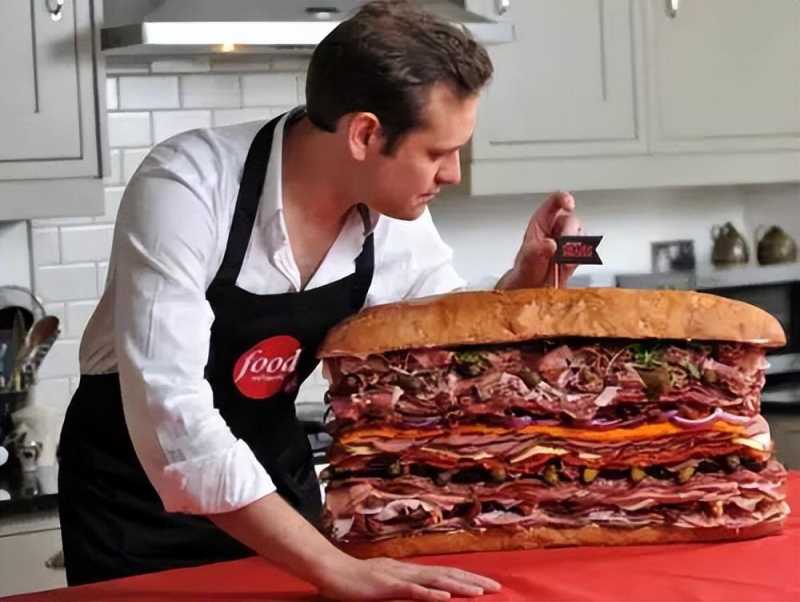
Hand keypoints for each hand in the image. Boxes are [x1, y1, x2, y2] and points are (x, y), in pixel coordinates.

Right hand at [316, 556, 501, 600]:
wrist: (330, 570)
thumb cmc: (354, 580)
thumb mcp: (384, 582)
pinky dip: (430, 594)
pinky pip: (412, 591)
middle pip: (446, 574)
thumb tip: (421, 589)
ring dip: (459, 586)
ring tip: (480, 592)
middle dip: (472, 580)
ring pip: (435, 580)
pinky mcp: (387, 587)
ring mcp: (398, 577)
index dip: (466, 578)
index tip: (486, 584)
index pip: (443, 573)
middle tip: (496, 586)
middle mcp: (408, 570)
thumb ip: (402, 586)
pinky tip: (446, 597)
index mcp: (408, 570)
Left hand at [496, 191, 581, 288]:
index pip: (554, 202)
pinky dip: (580, 258)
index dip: (563, 199)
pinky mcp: (577, 252)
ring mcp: (569, 240)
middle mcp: (557, 228)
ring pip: (581, 235)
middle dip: (569, 234)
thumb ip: (536, 251)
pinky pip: (586, 250)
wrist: (533, 287)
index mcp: (542, 221)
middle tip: (563, 250)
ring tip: (563, 263)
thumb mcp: (526, 260)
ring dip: (575, 249)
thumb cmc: (526, 269)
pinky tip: (569, 265)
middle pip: (571, 221)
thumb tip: (550, 244)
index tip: (569, 205)